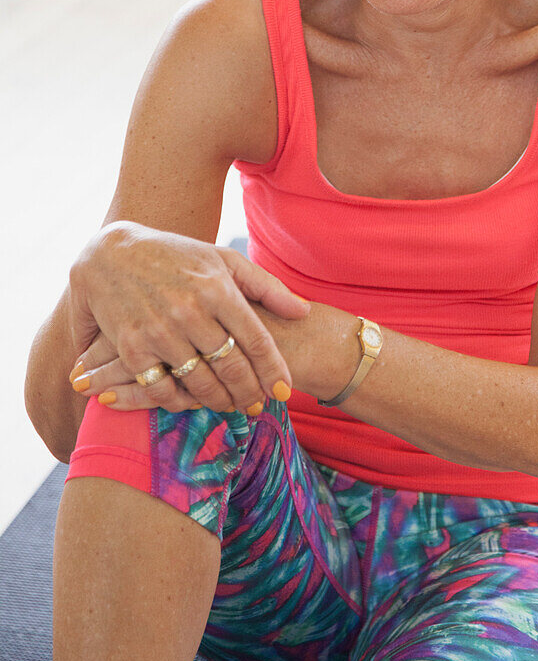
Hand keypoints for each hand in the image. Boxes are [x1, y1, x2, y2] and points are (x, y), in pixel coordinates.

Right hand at [67, 221, 310, 413]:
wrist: (111, 253)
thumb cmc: (175, 256)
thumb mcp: (223, 260)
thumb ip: (266, 287)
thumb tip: (303, 310)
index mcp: (218, 288)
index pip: (255, 339)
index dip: (273, 370)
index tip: (285, 391)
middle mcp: (190, 310)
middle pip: (231, 366)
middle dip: (250, 392)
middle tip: (259, 406)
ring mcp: (159, 330)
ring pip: (200, 382)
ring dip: (220, 401)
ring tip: (231, 407)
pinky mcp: (131, 346)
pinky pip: (162, 388)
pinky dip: (180, 401)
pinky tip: (192, 402)